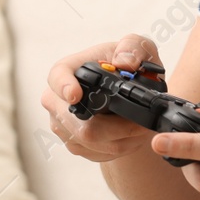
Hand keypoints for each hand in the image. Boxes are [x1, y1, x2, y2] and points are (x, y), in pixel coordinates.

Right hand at [40, 34, 163, 162]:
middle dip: (116, 127)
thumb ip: (133, 47)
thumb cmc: (130, 65)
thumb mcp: (138, 47)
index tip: (75, 95)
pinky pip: (97, 152)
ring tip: (142, 127)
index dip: (63, 86)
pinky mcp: (75, 144)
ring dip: (122, 138)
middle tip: (142, 123)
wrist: (131, 92)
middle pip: (79, 122)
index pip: (57, 76)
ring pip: (91, 141)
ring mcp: (63, 124)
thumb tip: (123, 63)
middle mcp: (58, 99)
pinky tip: (132, 136)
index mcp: (69, 70)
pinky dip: (121, 147)